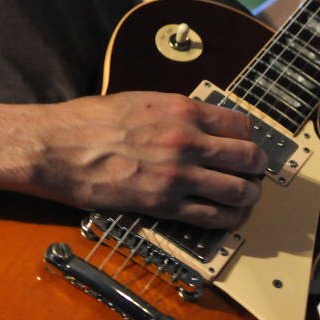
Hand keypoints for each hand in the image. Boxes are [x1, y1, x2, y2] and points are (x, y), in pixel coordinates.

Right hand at [20, 90, 266, 229]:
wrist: (62, 146)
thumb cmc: (93, 121)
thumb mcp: (143, 101)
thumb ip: (177, 111)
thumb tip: (199, 120)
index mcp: (182, 109)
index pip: (240, 123)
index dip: (248, 135)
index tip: (245, 142)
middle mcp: (187, 140)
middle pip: (248, 156)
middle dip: (257, 166)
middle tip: (254, 170)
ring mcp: (177, 175)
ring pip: (237, 190)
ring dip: (247, 195)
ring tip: (244, 195)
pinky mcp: (163, 204)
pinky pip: (211, 216)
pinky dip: (226, 219)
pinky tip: (226, 216)